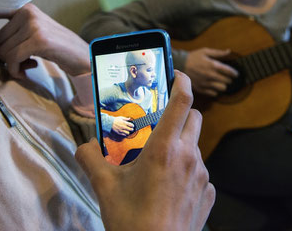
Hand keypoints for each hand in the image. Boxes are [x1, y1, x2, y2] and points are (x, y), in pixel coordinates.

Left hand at [0, 4, 89, 77]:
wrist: (81, 56)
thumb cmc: (55, 48)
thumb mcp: (31, 36)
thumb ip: (8, 34)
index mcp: (25, 8)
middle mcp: (28, 12)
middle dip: (4, 56)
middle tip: (21, 61)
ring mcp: (34, 25)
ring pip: (2, 51)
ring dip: (12, 65)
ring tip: (27, 65)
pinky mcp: (38, 40)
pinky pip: (12, 59)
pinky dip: (16, 70)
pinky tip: (28, 69)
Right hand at [75, 71, 214, 230]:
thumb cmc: (131, 220)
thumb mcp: (104, 187)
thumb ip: (91, 159)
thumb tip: (83, 146)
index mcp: (165, 148)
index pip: (182, 101)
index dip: (182, 81)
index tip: (176, 75)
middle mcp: (189, 156)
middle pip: (194, 117)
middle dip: (181, 112)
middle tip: (160, 123)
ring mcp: (202, 176)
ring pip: (196, 145)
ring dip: (182, 144)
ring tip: (159, 162)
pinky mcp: (208, 194)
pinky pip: (200, 172)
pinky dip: (187, 171)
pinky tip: (169, 187)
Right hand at [184, 48, 238, 96]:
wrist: (179, 65)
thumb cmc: (193, 57)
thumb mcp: (205, 51)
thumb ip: (218, 53)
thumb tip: (228, 51)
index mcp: (213, 65)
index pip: (229, 71)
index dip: (234, 73)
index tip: (235, 73)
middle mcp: (211, 75)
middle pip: (227, 81)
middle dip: (229, 79)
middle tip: (227, 77)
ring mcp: (206, 83)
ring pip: (222, 88)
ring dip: (223, 85)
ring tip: (221, 82)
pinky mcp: (201, 88)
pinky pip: (213, 93)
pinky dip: (215, 90)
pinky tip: (213, 86)